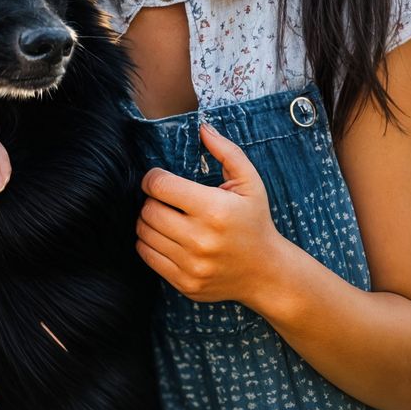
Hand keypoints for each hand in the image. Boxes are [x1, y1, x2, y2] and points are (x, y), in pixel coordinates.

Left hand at [135, 123, 284, 306]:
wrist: (266, 272)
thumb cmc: (255, 221)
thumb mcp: (250, 183)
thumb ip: (226, 151)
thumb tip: (202, 126)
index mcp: (214, 210)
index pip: (160, 186)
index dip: (153, 178)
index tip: (159, 178)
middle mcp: (201, 239)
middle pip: (148, 210)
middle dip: (151, 200)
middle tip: (164, 198)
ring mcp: (191, 265)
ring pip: (143, 233)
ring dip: (148, 221)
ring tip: (165, 216)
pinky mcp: (184, 283)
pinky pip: (147, 256)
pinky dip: (148, 242)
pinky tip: (164, 236)